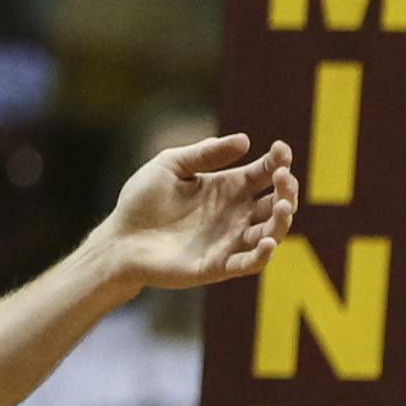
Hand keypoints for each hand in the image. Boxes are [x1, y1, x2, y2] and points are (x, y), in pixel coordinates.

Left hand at [101, 133, 295, 289]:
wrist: (119, 237)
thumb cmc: (142, 199)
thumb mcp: (170, 166)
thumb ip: (203, 154)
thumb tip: (244, 140)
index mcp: (226, 188)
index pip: (263, 174)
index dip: (277, 162)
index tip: (281, 149)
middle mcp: (235, 215)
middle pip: (274, 202)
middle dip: (286, 189)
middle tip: (284, 176)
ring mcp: (229, 241)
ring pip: (271, 232)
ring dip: (281, 220)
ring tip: (281, 204)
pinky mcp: (218, 266)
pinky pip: (249, 263)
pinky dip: (263, 255)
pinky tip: (268, 240)